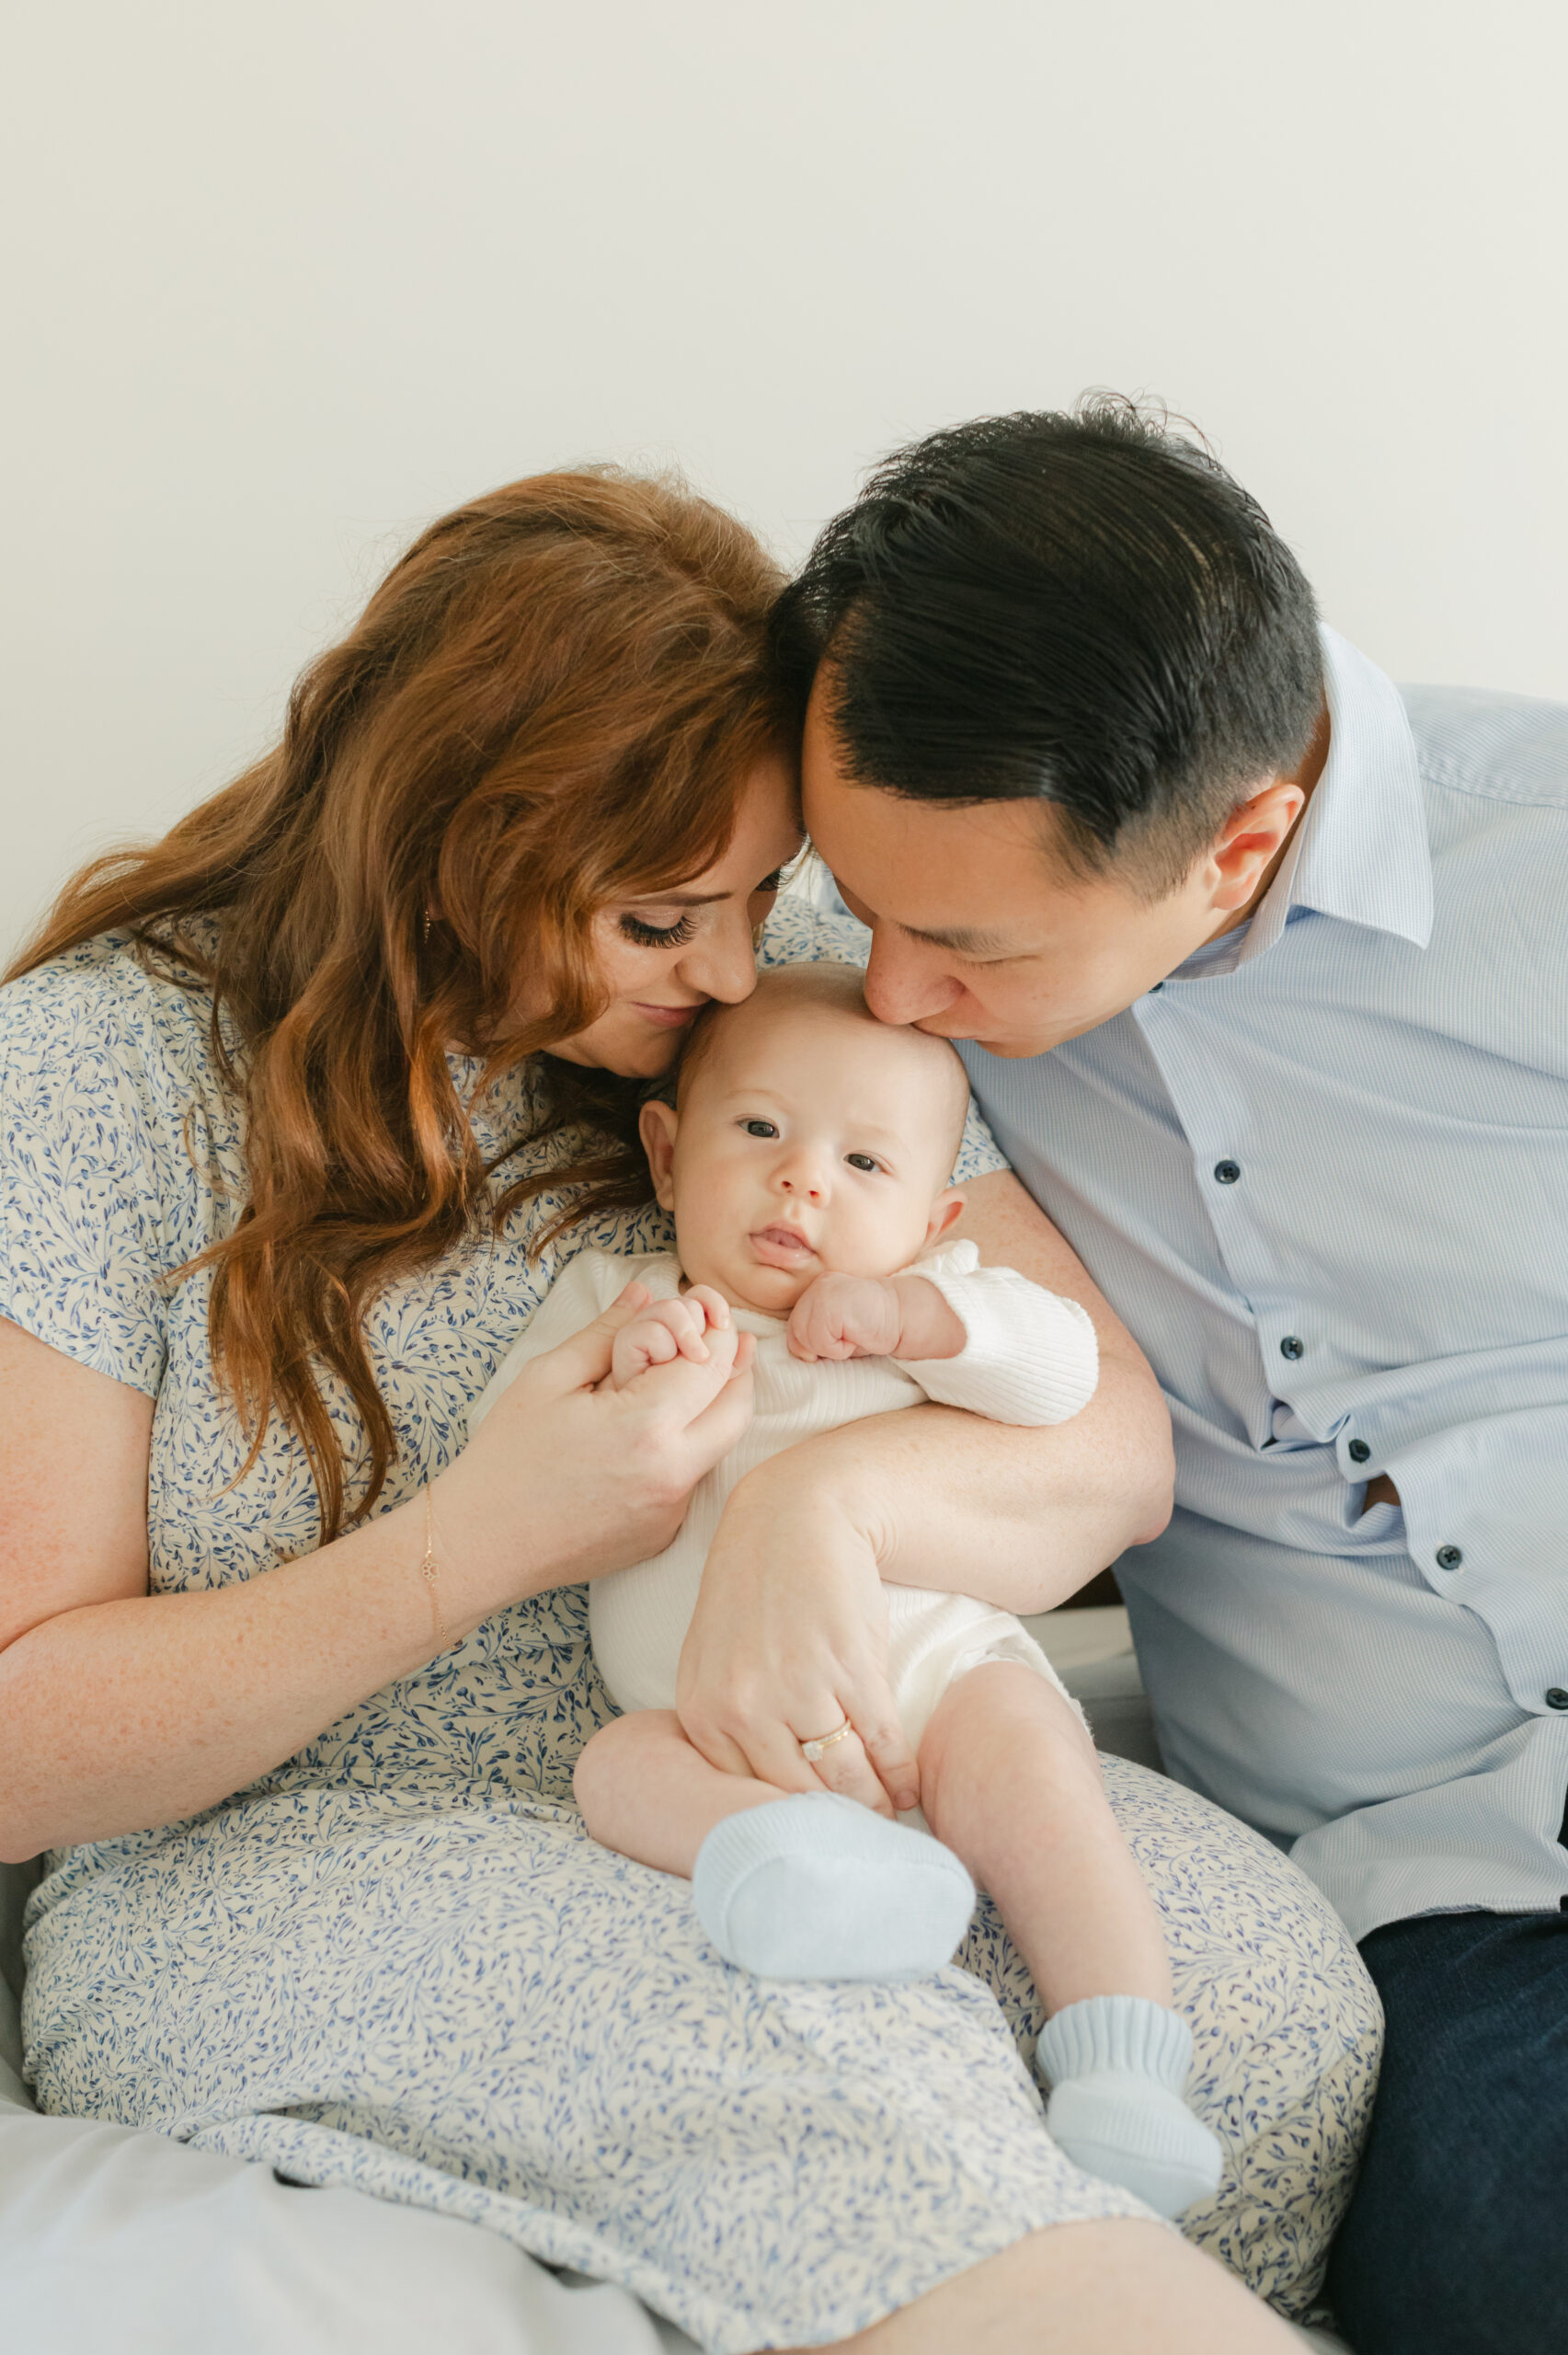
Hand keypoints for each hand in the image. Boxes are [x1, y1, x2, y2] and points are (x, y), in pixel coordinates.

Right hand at [442, 1282, 755, 1616]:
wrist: (482, 1544)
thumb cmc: (507, 1457)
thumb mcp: (550, 1378)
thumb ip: (608, 1331)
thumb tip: (648, 1292)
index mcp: (645, 1427)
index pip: (711, 1365)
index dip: (714, 1332)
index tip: (704, 1312)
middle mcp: (672, 1475)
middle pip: (737, 1409)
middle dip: (735, 1368)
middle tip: (721, 1338)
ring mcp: (670, 1512)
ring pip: (718, 1448)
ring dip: (711, 1410)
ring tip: (684, 1379)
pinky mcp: (662, 1536)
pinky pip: (691, 1482)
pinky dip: (683, 1451)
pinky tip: (649, 1436)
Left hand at [674, 1449, 919, 1817]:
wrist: (798, 1514)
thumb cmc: (758, 1587)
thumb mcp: (716, 1657)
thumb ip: (727, 1722)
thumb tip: (758, 1793)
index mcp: (703, 1711)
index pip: (746, 1797)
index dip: (786, 1821)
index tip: (813, 1834)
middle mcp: (743, 1707)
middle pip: (798, 1796)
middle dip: (833, 1822)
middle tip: (858, 1834)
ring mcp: (797, 1688)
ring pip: (844, 1777)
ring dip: (875, 1804)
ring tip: (889, 1814)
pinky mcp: (849, 1668)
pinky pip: (881, 1743)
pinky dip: (902, 1772)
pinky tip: (911, 1784)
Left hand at [786, 1271, 902, 1362]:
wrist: (903, 1316)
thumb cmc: (872, 1326)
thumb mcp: (836, 1329)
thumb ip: (813, 1335)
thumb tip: (801, 1353)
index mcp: (817, 1288)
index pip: (795, 1325)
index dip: (813, 1342)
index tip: (841, 1337)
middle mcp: (817, 1287)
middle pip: (796, 1333)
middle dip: (820, 1346)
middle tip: (849, 1337)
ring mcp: (822, 1294)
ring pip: (806, 1340)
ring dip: (831, 1348)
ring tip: (853, 1334)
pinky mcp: (830, 1306)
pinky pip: (820, 1343)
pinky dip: (839, 1349)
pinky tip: (857, 1335)